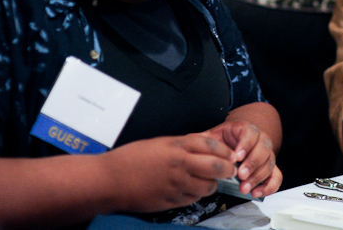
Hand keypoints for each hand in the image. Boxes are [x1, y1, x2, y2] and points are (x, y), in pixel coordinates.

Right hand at [103, 133, 236, 213]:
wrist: (111, 180)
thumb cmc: (133, 157)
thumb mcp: (160, 142)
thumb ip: (184, 143)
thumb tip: (205, 141)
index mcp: (177, 146)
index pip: (211, 145)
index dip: (225, 150)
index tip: (231, 154)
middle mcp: (180, 165)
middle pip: (216, 167)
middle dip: (228, 169)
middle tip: (230, 170)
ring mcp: (176, 185)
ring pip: (208, 186)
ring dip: (212, 184)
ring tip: (209, 180)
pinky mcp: (171, 201)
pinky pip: (193, 199)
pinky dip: (197, 194)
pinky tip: (191, 189)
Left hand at [203, 121, 281, 197]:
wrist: (234, 142)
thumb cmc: (223, 140)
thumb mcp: (213, 136)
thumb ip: (205, 140)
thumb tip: (193, 143)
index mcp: (246, 129)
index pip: (251, 133)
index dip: (245, 145)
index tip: (236, 156)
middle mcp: (261, 140)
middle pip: (263, 149)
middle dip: (252, 164)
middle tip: (240, 175)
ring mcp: (267, 154)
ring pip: (269, 164)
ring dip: (258, 177)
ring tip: (244, 188)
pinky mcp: (270, 168)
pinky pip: (276, 176)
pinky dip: (269, 186)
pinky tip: (256, 193)